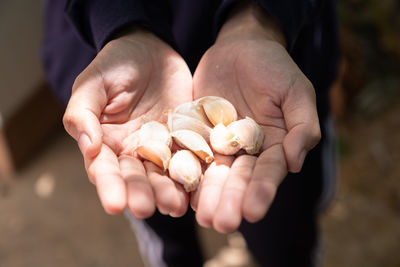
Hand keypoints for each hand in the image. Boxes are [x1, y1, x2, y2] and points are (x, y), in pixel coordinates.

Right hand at [63, 30, 191, 217]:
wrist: (149, 49)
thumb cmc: (114, 65)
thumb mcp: (92, 84)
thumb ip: (83, 114)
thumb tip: (88, 148)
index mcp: (106, 143)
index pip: (105, 169)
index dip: (109, 187)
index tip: (115, 204)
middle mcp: (133, 151)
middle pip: (136, 178)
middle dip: (141, 195)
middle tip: (147, 210)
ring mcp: (161, 147)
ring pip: (164, 174)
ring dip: (168, 191)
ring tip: (175, 206)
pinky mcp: (185, 138)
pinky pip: (190, 157)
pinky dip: (194, 173)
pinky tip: (198, 188)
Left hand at [191, 2, 320, 232]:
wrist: (240, 47)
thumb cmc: (274, 67)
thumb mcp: (296, 91)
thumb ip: (302, 126)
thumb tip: (294, 163)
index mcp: (274, 145)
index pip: (267, 172)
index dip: (261, 191)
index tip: (253, 212)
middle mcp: (246, 151)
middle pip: (238, 179)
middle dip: (231, 201)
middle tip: (222, 224)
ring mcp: (220, 144)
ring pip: (213, 173)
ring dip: (207, 195)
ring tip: (202, 217)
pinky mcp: (196, 133)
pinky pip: (189, 153)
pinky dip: (185, 172)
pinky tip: (179, 191)